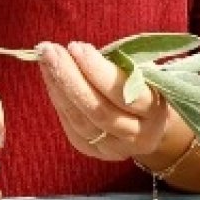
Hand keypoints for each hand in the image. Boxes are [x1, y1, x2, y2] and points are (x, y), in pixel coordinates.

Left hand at [35, 41, 169, 160]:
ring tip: (46, 59)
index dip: (97, 71)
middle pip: (98, 110)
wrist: (151, 126)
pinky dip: (58, 100)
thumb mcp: (145, 74)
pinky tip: (50, 78)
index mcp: (153, 112)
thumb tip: (80, 51)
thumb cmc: (146, 88)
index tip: (78, 47)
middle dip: (71, 78)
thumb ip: (121, 66)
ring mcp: (113, 148)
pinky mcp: (93, 152)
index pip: (123, 93)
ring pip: (80, 120)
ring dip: (58, 87)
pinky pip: (71, 127)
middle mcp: (136, 135)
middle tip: (51, 51)